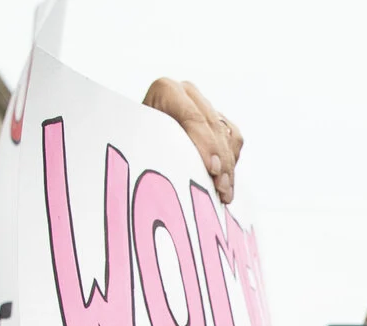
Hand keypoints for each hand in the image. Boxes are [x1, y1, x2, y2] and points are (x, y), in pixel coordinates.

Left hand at [142, 78, 240, 203]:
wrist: (135, 139)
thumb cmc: (133, 144)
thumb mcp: (141, 142)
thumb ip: (161, 147)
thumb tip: (178, 173)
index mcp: (166, 90)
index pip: (193, 117)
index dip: (206, 144)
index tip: (212, 170)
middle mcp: (188, 93)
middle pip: (214, 127)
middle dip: (221, 160)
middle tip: (221, 189)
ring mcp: (204, 105)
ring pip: (227, 135)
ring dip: (228, 167)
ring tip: (224, 194)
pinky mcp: (218, 119)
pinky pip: (234, 140)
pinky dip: (231, 163)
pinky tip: (225, 186)